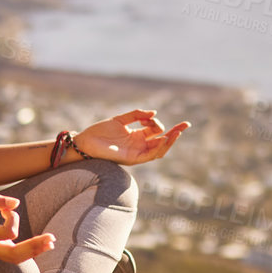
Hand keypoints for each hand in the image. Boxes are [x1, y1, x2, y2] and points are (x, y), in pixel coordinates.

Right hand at [0, 194, 53, 264]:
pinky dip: (28, 249)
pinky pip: (14, 254)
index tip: (6, 208)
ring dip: (34, 250)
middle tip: (52, 239)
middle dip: (34, 247)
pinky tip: (41, 243)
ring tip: (51, 242)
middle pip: (14, 255)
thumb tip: (16, 203)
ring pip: (15, 258)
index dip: (12, 218)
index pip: (7, 233)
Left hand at [74, 109, 188, 165]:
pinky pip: (150, 155)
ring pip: (159, 149)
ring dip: (170, 141)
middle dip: (175, 132)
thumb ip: (136, 114)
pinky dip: (158, 147)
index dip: (158, 122)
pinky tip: (163, 138)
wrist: (85, 143)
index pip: (156, 130)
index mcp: (137, 136)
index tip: (151, 115)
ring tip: (178, 132)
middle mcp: (139, 145)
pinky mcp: (133, 159)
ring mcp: (137, 153)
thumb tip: (154, 113)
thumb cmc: (99, 132)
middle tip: (186, 124)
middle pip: (162, 140)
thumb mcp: (120, 119)